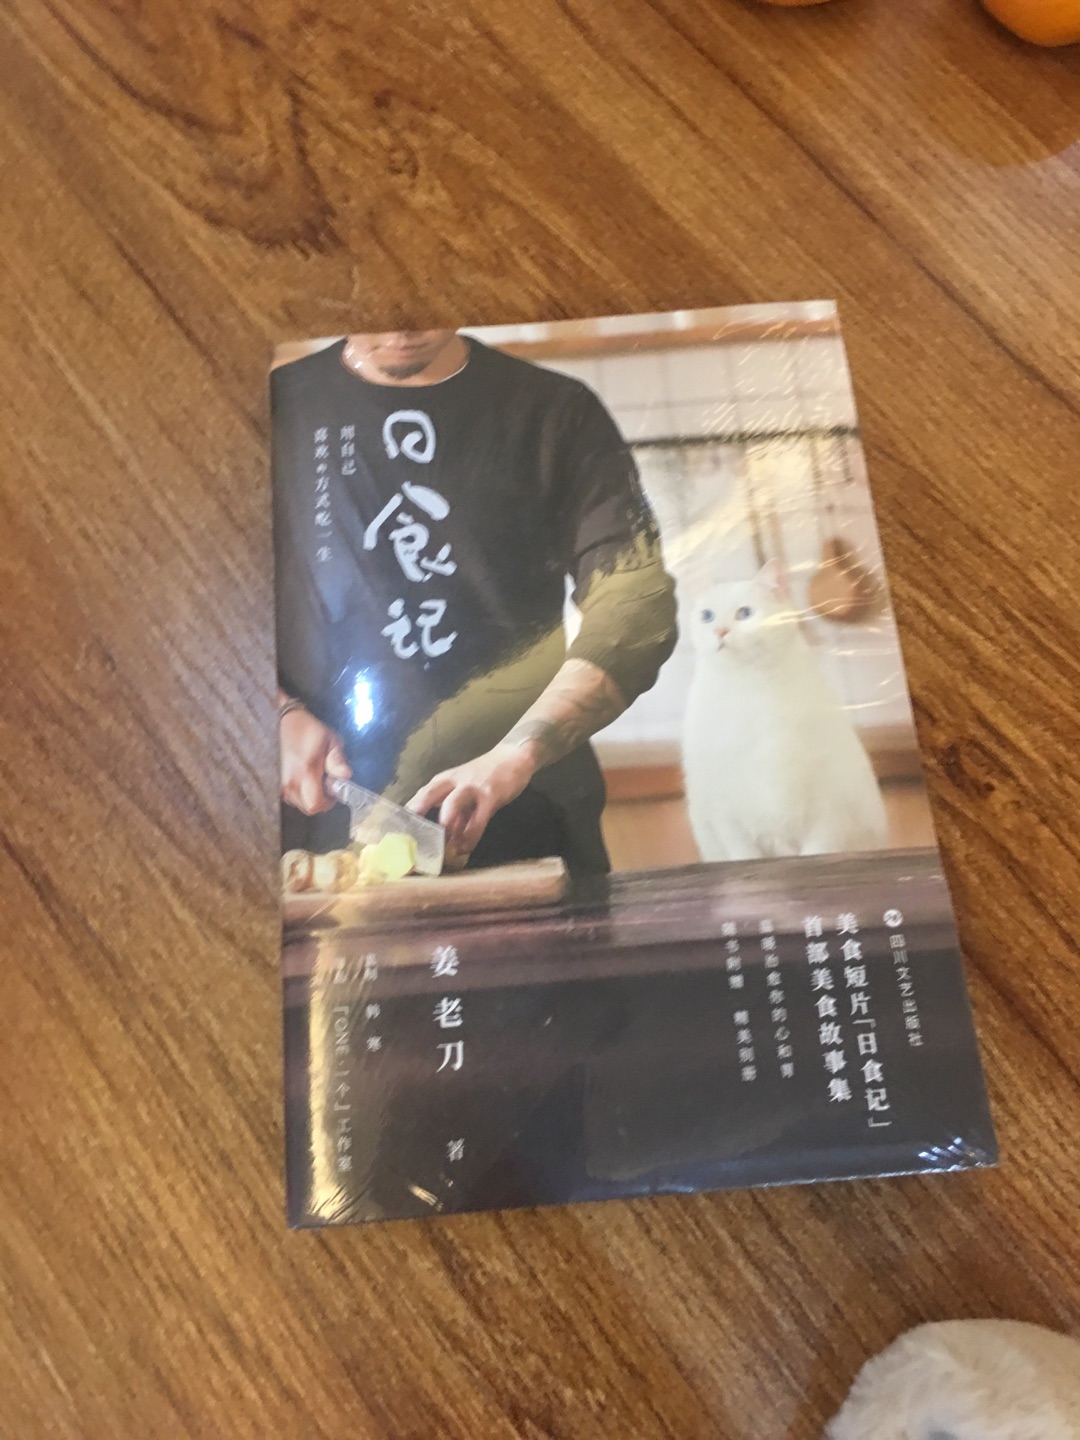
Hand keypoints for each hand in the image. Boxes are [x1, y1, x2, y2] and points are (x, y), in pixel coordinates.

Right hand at [280, 706, 350, 814]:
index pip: (315, 804)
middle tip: (324, 783)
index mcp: (305, 772)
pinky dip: (299, 792)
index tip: (333, 791)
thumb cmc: (310, 730)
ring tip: (313, 777)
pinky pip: (290, 797)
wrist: (284, 721)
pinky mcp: (274, 782)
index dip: (328, 802)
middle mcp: (290, 782)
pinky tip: (303, 777)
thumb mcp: (331, 741)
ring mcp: (280, 783)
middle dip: (320, 800)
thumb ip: (338, 761)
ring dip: (309, 796)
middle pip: (308, 807)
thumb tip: (346, 777)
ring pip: (298, 803)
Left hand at [406, 743, 537, 853]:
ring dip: (445, 828)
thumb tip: (443, 844)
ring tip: (443, 849)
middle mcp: (452, 783)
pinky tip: (466, 848)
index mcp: (441, 782)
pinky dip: (470, 835)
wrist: (513, 757)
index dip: (405, 819)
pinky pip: (478, 818)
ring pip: (451, 805)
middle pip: (426, 795)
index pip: (418, 798)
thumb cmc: (484, 777)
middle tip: (409, 841)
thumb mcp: (464, 795)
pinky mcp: (489, 795)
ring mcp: (470, 787)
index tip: (396, 838)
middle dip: (415, 817)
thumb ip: (455, 817)